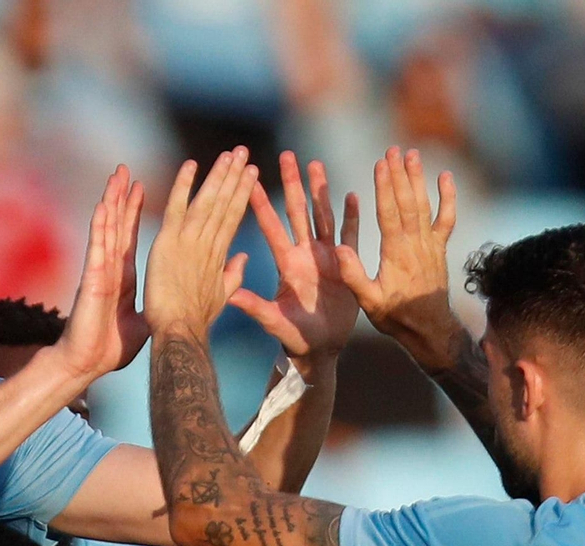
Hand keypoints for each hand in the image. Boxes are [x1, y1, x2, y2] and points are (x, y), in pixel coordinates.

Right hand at [55, 165, 146, 379]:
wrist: (88, 363)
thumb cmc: (110, 347)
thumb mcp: (141, 322)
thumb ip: (154, 306)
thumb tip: (170, 302)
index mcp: (123, 277)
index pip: (129, 237)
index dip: (134, 212)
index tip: (141, 188)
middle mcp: (110, 268)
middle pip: (116, 225)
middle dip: (121, 197)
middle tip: (126, 170)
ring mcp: (100, 270)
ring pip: (106, 228)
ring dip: (111, 202)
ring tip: (116, 176)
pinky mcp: (92, 278)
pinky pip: (97, 247)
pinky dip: (100, 226)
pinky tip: (102, 206)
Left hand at [143, 147, 261, 337]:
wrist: (180, 331)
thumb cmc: (198, 321)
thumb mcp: (222, 296)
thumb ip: (234, 274)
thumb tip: (243, 258)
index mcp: (219, 254)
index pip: (233, 217)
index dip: (242, 193)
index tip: (251, 172)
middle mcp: (208, 244)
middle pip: (225, 203)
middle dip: (235, 176)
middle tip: (243, 151)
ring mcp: (190, 242)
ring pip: (207, 201)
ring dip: (219, 175)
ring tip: (230, 154)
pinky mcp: (170, 243)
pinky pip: (177, 208)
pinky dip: (183, 186)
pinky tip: (191, 165)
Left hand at [230, 152, 361, 374]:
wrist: (320, 351)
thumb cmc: (294, 339)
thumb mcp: (275, 323)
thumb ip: (256, 308)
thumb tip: (231, 296)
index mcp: (287, 264)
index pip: (272, 228)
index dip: (263, 204)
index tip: (251, 179)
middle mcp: (305, 255)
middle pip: (298, 212)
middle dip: (293, 183)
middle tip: (287, 154)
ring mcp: (327, 258)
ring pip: (323, 216)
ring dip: (321, 191)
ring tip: (316, 163)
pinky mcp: (347, 266)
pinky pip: (351, 236)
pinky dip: (352, 216)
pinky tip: (353, 195)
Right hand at [336, 147, 463, 371]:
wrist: (430, 329)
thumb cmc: (395, 316)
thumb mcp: (368, 302)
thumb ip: (354, 276)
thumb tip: (339, 249)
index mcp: (395, 254)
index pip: (389, 213)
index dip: (384, 187)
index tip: (380, 164)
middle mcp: (415, 244)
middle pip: (407, 202)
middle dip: (399, 174)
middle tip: (393, 150)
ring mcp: (430, 245)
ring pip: (424, 205)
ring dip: (418, 178)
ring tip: (412, 154)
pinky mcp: (440, 249)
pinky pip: (447, 219)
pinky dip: (448, 197)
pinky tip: (445, 177)